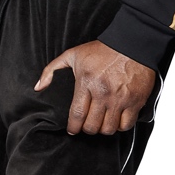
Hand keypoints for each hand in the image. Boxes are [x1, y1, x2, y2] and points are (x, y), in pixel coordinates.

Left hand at [34, 40, 156, 135]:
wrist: (131, 44)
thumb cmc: (101, 50)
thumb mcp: (72, 55)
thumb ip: (51, 70)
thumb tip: (38, 87)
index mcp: (86, 83)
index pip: (77, 115)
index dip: (73, 127)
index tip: (71, 130)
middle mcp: (103, 94)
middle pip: (92, 125)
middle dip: (86, 130)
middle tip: (85, 126)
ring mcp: (121, 99)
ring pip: (109, 128)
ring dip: (102, 130)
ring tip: (100, 124)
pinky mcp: (136, 101)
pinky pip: (127, 124)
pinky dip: (120, 127)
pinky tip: (115, 121)